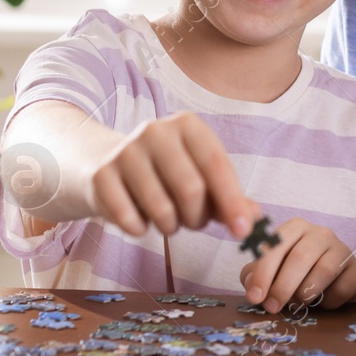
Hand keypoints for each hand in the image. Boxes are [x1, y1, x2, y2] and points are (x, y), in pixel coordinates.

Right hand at [90, 112, 260, 237]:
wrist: (100, 165)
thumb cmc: (162, 174)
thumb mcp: (199, 177)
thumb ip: (228, 198)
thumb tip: (255, 220)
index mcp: (187, 125)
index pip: (217, 165)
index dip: (233, 202)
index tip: (242, 231)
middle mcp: (156, 131)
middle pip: (191, 189)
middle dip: (198, 217)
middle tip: (194, 222)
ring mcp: (125, 151)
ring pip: (162, 208)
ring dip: (171, 226)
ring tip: (168, 220)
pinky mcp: (100, 176)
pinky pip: (130, 219)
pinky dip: (141, 230)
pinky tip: (140, 220)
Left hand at [239, 218, 355, 313]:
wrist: (330, 289)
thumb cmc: (295, 277)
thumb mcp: (270, 273)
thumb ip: (254, 276)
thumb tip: (253, 286)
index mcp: (296, 228)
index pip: (277, 244)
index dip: (264, 272)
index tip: (255, 297)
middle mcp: (321, 234)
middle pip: (301, 257)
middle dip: (283, 286)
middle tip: (273, 307)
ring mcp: (343, 250)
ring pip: (325, 270)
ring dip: (306, 294)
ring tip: (298, 304)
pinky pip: (343, 287)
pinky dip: (329, 302)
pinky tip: (324, 303)